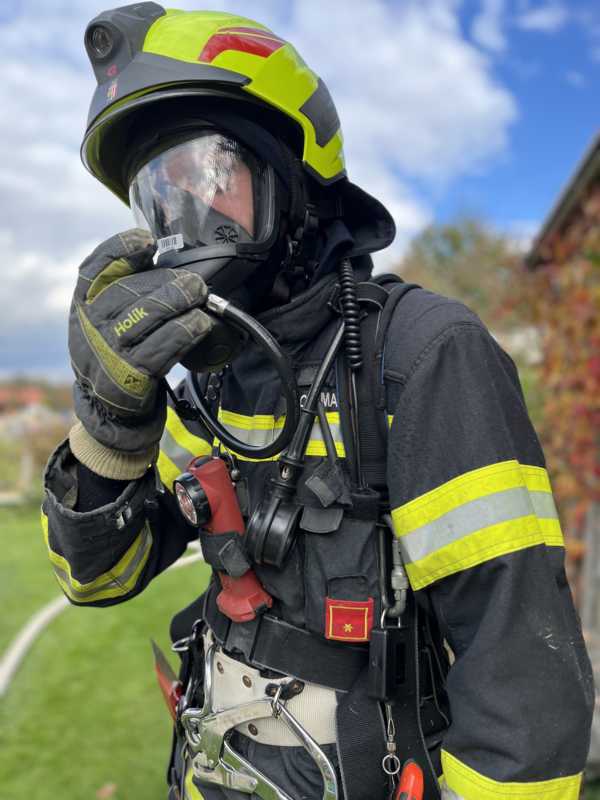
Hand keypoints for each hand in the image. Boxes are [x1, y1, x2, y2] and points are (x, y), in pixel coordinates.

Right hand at [68, 229, 212, 467]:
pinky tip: (201, 322)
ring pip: (145, 317)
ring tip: (202, 295)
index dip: (119, 250)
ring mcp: (106, 354)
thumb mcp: (110, 324)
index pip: (93, 269)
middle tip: (194, 281)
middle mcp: (88, 328)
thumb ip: (129, 293)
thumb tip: (165, 256)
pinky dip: (185, 332)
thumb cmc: (118, 357)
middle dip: (166, 281)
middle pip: (127, 291)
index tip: (147, 240)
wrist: (111, 414)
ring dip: (179, 302)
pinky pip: (161, 348)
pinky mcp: (128, 378)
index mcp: (82, 307)